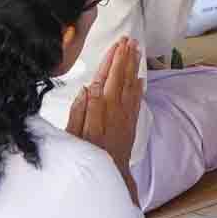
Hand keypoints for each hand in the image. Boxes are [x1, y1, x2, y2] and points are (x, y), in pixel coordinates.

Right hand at [64, 38, 144, 180]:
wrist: (110, 177)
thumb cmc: (88, 155)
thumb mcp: (75, 135)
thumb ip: (80, 111)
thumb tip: (88, 88)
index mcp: (102, 109)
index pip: (109, 78)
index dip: (114, 60)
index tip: (118, 45)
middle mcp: (117, 110)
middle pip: (123, 78)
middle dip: (126, 58)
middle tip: (130, 40)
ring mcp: (127, 116)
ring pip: (132, 85)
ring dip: (134, 67)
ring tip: (137, 50)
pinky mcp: (131, 124)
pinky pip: (137, 101)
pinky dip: (139, 87)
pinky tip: (141, 78)